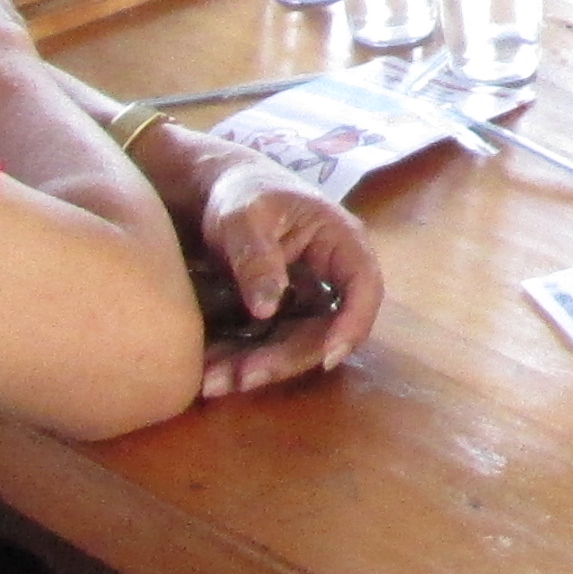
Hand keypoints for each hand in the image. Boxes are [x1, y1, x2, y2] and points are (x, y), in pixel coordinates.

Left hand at [183, 158, 382, 394]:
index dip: (352, 325)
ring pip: (294, 345)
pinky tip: (208, 372)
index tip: (328, 357)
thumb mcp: (244, 217)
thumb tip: (267, 310)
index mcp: (341, 243)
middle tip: (242, 378)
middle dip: (285, 359)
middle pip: (325, 330)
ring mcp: (308, 299)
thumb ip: (256, 258)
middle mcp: (332, 277)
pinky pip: (268, 343)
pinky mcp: (283, 313)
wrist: (220, 191)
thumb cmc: (242, 192)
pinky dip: (241, 359)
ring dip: (258, 368)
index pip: (364, 288)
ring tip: (213, 383)